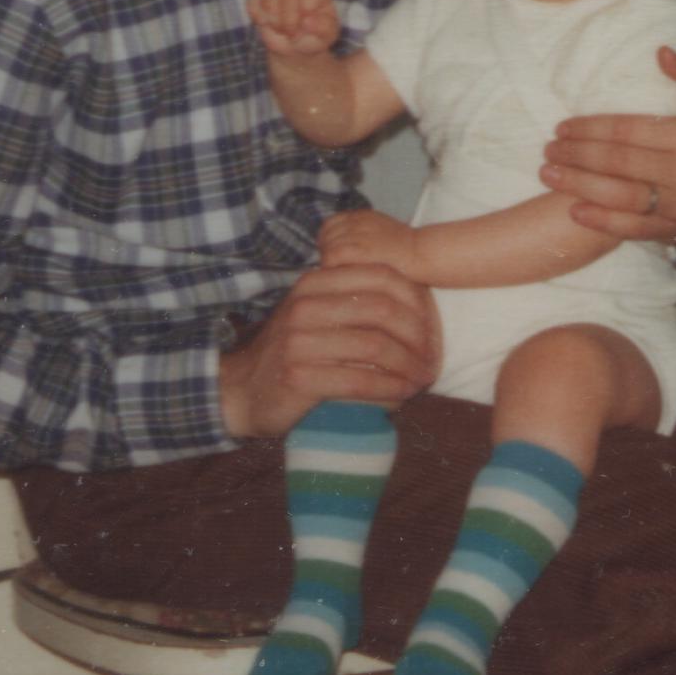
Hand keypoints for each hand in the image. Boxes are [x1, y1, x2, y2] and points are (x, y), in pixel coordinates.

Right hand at [218, 262, 438, 438]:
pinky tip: (401, 397)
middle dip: (419, 337)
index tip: (433, 328)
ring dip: (408, 367)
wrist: (242, 388)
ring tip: (422, 380)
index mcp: (316, 281)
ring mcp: (299, 340)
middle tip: (433, 359)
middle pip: (383, 310)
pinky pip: (358, 381)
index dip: (417, 301)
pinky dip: (388, 390)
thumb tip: (423, 311)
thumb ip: (358, 303)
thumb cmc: (295, 350)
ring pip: (375, 347)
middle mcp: (306, 304)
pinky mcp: (298, 376)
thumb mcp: (320, 313)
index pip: (382, 276)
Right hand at [246, 0, 338, 56]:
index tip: (305, 24)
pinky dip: (258, 15)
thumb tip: (307, 21)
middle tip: (293, 35)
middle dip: (288, 22)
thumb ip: (323, 28)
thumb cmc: (314, 38)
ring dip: (274, 21)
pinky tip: (267, 23)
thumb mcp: (326, 36)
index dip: (304, 9)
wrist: (295, 47)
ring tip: (282, 30)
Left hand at [318, 208, 420, 274]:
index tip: (338, 259)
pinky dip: (332, 269)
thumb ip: (363, 240)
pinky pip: (331, 258)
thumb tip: (341, 255)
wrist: (424, 254)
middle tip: (340, 271)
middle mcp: (357, 221)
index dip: (329, 243)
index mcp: (362, 216)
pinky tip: (343, 279)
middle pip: (325, 237)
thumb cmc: (407, 253)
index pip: (329, 226)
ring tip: (342, 277)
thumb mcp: (382, 238)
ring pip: (326, 248)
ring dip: (330, 264)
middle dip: (328, 254)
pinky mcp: (359, 248)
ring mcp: (358, 233)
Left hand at [540, 46, 675, 245]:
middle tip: (548, 149)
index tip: (563, 126)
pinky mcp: (673, 230)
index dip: (591, 128)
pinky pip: (632, 228)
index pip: (628, 131)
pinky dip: (601, 221)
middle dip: (577, 155)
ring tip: (548, 174)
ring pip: (620, 196)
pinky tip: (573, 209)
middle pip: (619, 163)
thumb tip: (660, 52)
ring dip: (579, 186)